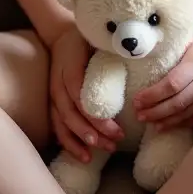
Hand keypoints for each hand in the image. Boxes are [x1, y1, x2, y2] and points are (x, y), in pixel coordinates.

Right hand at [48, 25, 123, 163]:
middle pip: (71, 113)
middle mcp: (58, 83)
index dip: (97, 117)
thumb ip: (114, 50)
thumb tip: (140, 55)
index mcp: (70, 68)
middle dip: (91, 133)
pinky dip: (65, 140)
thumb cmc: (85, 38)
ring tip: (91, 158)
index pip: (81, 97)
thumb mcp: (98, 39)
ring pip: (61, 122)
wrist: (59, 35)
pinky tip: (78, 153)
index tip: (117, 131)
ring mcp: (53, 94)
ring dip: (76, 141)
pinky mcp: (52, 101)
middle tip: (112, 145)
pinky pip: (56, 124)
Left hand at [134, 25, 192, 131]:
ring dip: (167, 120)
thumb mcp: (189, 35)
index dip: (154, 95)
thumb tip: (140, 46)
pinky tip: (166, 126)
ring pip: (188, 113)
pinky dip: (181, 123)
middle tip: (138, 115)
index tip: (137, 100)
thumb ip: (168, 42)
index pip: (173, 83)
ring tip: (148, 122)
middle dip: (157, 111)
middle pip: (179, 102)